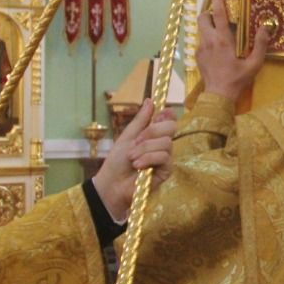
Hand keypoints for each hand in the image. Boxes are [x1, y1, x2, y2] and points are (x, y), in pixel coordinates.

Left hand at [92, 100, 176, 219]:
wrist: (112, 183)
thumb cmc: (118, 161)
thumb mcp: (127, 136)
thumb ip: (141, 120)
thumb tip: (150, 100)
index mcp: (154, 134)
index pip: (169, 119)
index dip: (167, 114)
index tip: (159, 114)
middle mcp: (162, 144)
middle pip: (171, 127)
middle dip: (152, 132)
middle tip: (136, 141)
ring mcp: (166, 158)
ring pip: (166, 143)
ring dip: (145, 149)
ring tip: (132, 158)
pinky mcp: (167, 171)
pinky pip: (164, 157)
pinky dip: (148, 159)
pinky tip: (138, 166)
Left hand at [196, 0, 270, 101]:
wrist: (218, 96)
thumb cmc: (237, 80)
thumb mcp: (254, 64)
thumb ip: (260, 45)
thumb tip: (265, 28)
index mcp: (223, 40)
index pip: (217, 14)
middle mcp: (209, 41)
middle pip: (202, 18)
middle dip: (208, 12)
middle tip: (218, 14)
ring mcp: (200, 49)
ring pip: (201, 30)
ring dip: (208, 26)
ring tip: (219, 33)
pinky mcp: (197, 57)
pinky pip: (201, 42)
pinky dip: (208, 40)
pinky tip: (217, 50)